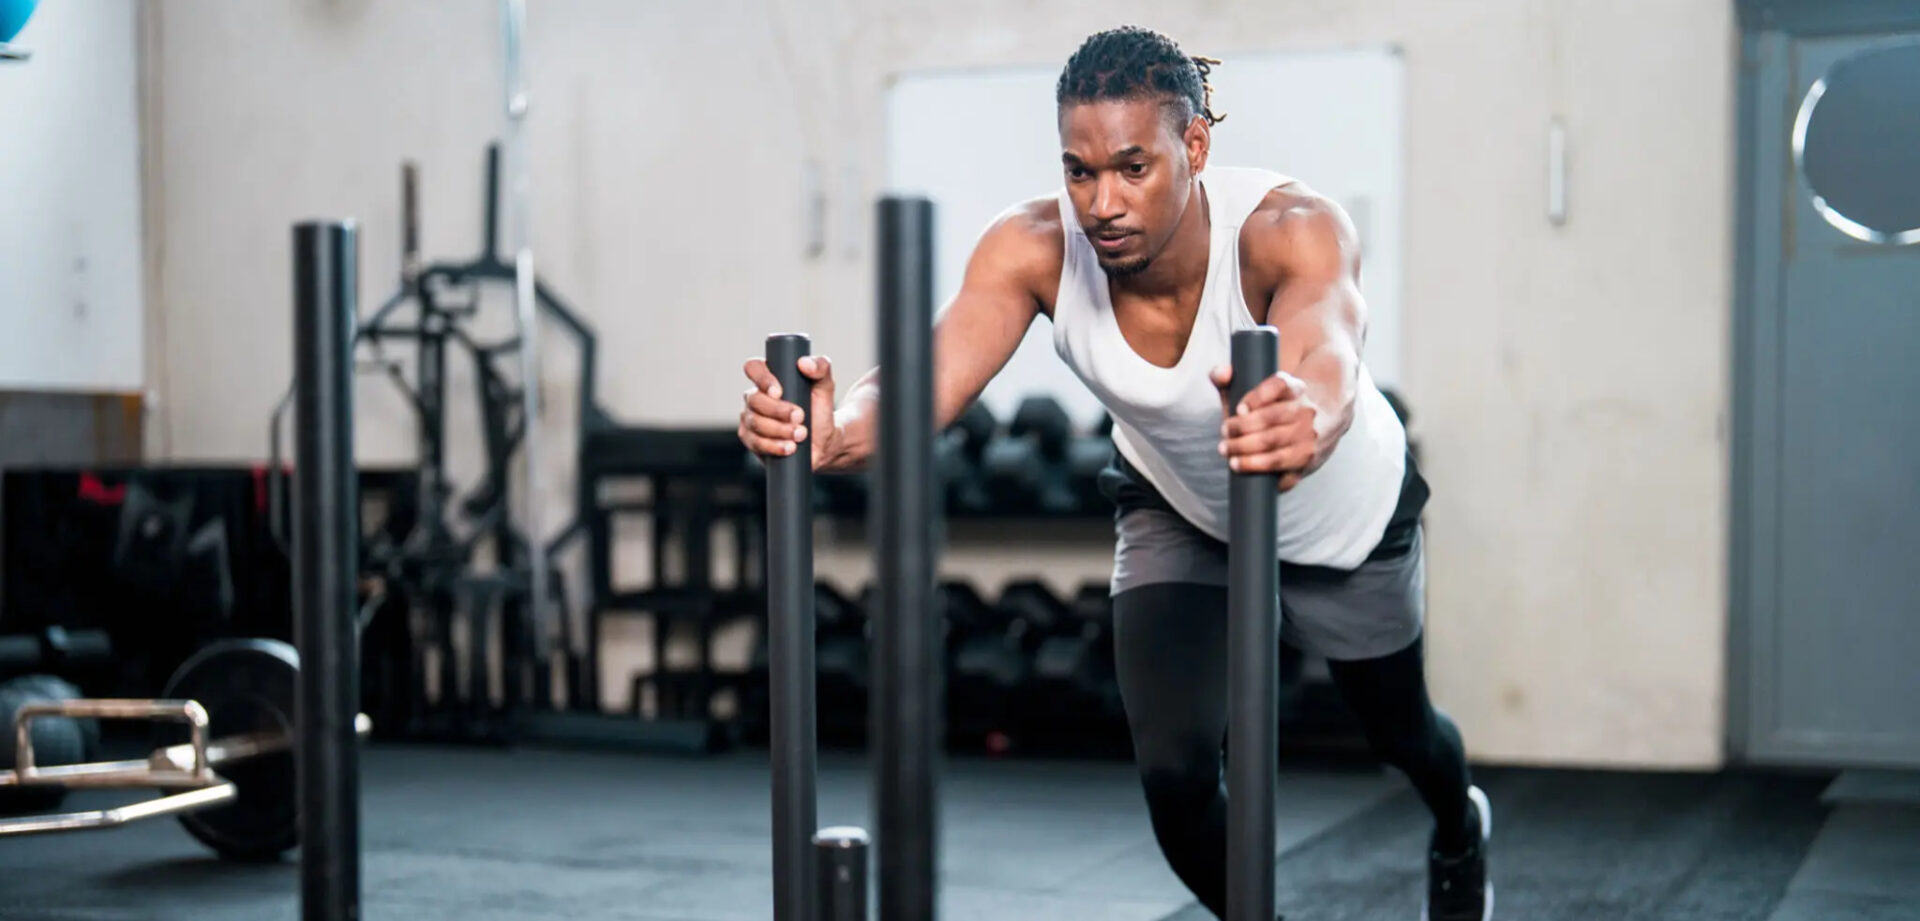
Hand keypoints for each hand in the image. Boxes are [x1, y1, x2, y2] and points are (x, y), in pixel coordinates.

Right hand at [739, 354, 839, 469]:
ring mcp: (751, 420)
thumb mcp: (825, 386)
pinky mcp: (752, 441)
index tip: (779, 392)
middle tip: (800, 417)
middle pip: (754, 399)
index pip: (753, 367)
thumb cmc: (820, 410)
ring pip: (755, 423)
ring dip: (779, 430)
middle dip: (778, 410)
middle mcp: (755, 397)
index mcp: (768, 379)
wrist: (823, 441)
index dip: (762, 378)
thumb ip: (821, 367)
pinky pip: (755, 443)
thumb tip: (804, 363)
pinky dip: (774, 446)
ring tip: (801, 435)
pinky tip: (789, 447)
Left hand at [1210, 364, 1318, 490]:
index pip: (1279, 385)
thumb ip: (1229, 378)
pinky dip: (1268, 477)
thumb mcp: (1255, 388)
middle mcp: (1306, 412)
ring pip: (1278, 450)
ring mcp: (1310, 439)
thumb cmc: (1276, 405)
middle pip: (1272, 420)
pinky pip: (1288, 475)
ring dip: (1250, 457)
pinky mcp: (1309, 462)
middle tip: (1224, 433)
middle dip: (1243, 430)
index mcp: (1295, 388)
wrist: (1322, 418)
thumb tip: (1223, 373)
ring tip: (1231, 458)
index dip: (1257, 397)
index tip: (1239, 409)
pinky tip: (1251, 477)